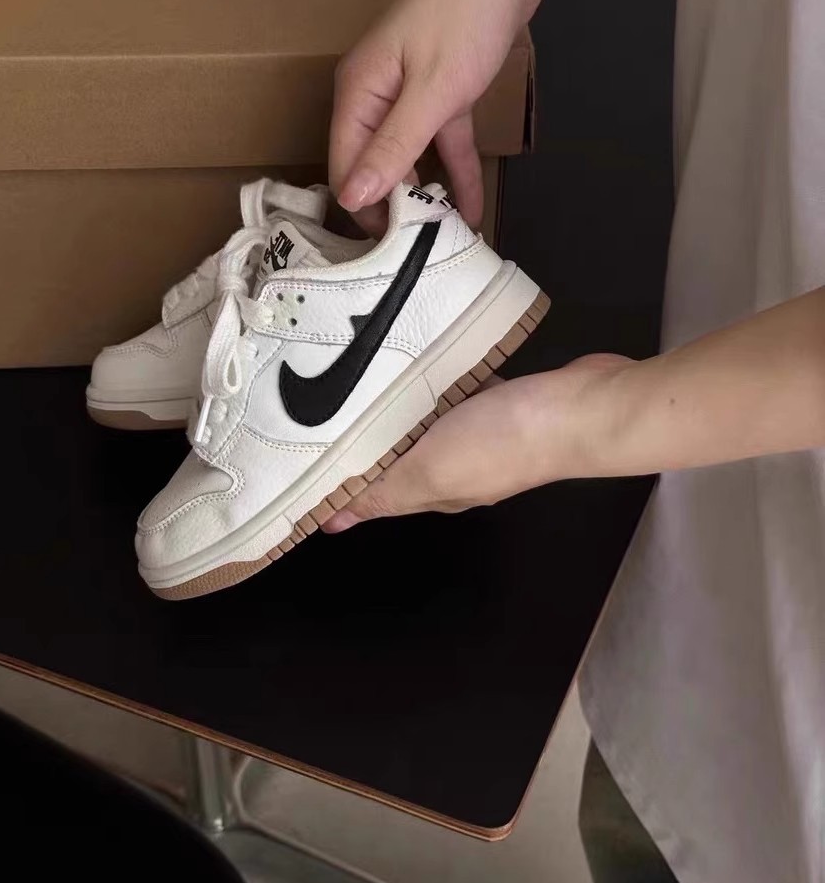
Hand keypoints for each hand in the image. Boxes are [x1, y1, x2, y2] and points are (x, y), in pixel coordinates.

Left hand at [323, 355, 631, 530]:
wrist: (579, 409)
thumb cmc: (500, 443)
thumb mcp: (429, 470)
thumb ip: (384, 491)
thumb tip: (333, 524)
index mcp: (436, 492)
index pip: (380, 493)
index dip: (345, 485)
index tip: (304, 465)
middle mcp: (459, 468)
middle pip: (403, 458)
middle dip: (368, 441)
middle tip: (323, 407)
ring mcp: (486, 435)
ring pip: (430, 424)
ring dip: (402, 407)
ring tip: (362, 377)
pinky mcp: (506, 401)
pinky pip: (460, 392)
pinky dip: (439, 381)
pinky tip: (421, 357)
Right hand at [329, 0, 547, 232]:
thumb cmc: (463, 16)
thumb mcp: (430, 93)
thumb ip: (392, 147)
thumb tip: (351, 199)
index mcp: (358, 93)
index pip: (346, 166)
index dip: (363, 209)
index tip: (386, 253)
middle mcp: (374, 95)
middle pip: (373, 165)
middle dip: (391, 208)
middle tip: (416, 257)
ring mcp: (408, 93)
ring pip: (408, 157)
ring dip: (425, 195)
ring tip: (442, 244)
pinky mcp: (442, 90)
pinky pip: (442, 142)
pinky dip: (454, 172)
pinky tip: (469, 209)